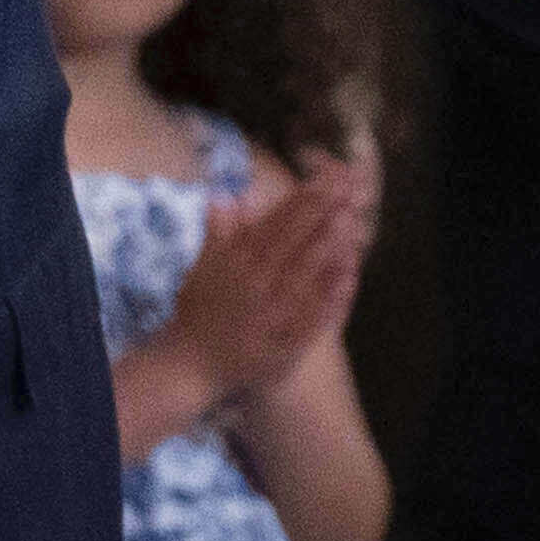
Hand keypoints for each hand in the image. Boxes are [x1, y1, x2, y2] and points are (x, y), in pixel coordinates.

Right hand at [164, 150, 371, 411]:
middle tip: (347, 186)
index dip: (303, 198)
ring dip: (328, 246)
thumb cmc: (196, 312)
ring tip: (351, 219)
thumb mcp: (200, 267)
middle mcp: (256, 281)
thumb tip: (224, 195)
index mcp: (236, 260)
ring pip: (304, 272)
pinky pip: (312, 316)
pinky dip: (330, 296)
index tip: (327, 177)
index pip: (276, 222)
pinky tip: (350, 277)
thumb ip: (216, 232)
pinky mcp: (285, 340)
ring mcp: (272, 311)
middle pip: (293, 241)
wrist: (188, 363)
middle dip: (321, 211)